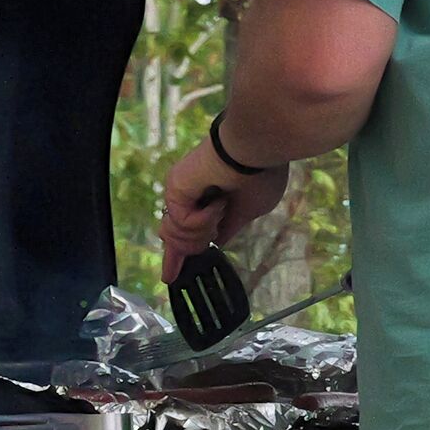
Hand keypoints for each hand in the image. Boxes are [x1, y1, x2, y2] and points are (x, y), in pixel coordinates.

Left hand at [158, 134, 288, 277]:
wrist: (253, 152)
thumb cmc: (261, 175)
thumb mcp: (250, 211)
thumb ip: (230, 227)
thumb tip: (216, 240)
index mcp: (207, 203)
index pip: (185, 234)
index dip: (177, 257)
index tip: (169, 278)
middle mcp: (189, 199)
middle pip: (175, 240)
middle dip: (189, 246)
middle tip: (214, 224)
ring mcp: (179, 196)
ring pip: (180, 237)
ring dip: (205, 230)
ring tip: (222, 208)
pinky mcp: (174, 192)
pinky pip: (184, 224)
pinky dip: (205, 219)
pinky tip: (218, 203)